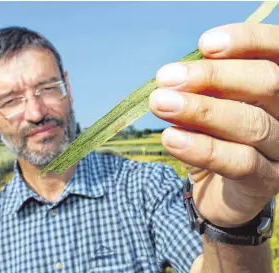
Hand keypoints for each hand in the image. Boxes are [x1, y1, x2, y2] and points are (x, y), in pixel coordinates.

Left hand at [149, 23, 278, 227]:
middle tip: (166, 77)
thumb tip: (176, 76)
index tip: (205, 44)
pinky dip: (202, 148)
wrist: (221, 190)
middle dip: (213, 76)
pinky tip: (170, 137)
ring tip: (160, 103)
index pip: (277, 52)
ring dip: (200, 110)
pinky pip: (240, 162)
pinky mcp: (267, 181)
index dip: (247, 42)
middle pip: (267, 84)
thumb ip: (202, 90)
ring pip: (251, 124)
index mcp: (277, 88)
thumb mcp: (208, 106)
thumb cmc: (215, 137)